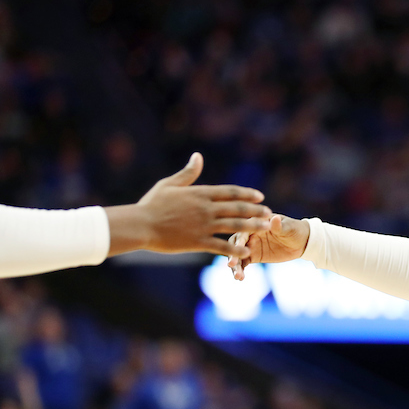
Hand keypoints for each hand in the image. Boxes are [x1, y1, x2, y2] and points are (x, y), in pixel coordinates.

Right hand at [105, 153, 272, 256]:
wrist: (140, 225)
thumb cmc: (151, 204)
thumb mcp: (169, 184)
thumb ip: (188, 173)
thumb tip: (198, 156)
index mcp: (200, 194)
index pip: (230, 192)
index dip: (247, 194)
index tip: (260, 196)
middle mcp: (205, 208)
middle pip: (237, 208)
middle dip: (256, 210)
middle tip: (269, 212)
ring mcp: (203, 225)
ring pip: (234, 226)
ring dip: (253, 226)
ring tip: (266, 227)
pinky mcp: (197, 241)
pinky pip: (221, 246)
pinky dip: (235, 249)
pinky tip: (248, 252)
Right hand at [228, 214, 310, 279]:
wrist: (301, 241)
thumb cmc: (295, 230)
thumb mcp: (288, 228)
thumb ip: (279, 226)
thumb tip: (275, 219)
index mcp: (256, 222)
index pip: (245, 230)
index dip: (240, 239)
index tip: (237, 248)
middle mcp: (249, 233)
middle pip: (236, 243)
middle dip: (232, 253)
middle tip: (231, 264)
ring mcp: (250, 245)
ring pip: (237, 255)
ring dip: (235, 265)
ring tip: (238, 276)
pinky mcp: (253, 256)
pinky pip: (243, 263)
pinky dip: (240, 270)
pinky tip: (240, 278)